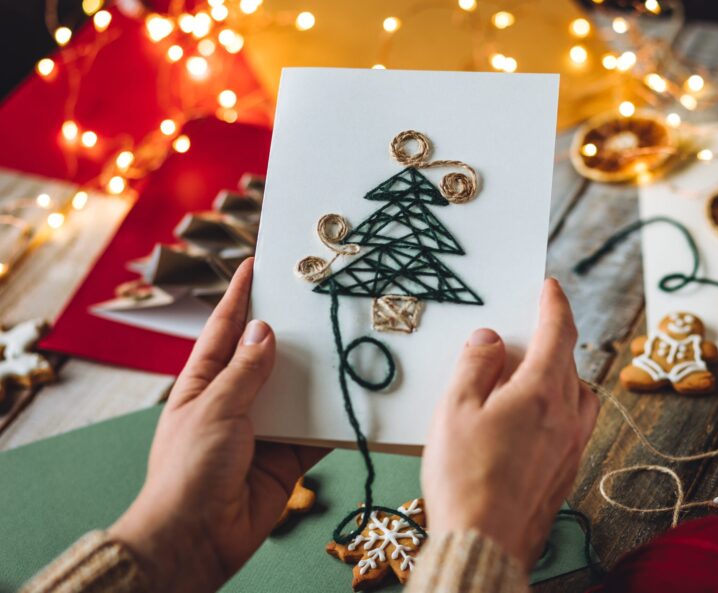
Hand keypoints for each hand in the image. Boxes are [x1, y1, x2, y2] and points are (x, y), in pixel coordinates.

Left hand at [110, 259, 327, 592]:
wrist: (198, 538)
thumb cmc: (189, 470)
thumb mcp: (214, 410)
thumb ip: (244, 372)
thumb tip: (266, 329)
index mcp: (205, 382)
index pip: (225, 328)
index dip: (239, 295)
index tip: (256, 264)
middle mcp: (236, 399)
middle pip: (269, 355)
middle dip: (293, 331)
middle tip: (321, 301)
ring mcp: (264, 427)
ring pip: (298, 391)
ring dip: (320, 375)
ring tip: (349, 342)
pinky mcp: (289, 456)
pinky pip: (317, 431)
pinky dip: (336, 419)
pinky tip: (359, 399)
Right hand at [421, 278, 598, 568]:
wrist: (485, 543)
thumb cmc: (465, 478)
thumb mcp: (455, 410)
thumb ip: (475, 365)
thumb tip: (490, 339)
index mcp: (541, 393)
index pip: (558, 332)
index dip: (554, 304)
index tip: (551, 287)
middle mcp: (566, 416)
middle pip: (569, 362)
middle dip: (551, 341)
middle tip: (522, 338)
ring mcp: (571, 447)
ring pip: (578, 395)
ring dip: (560, 378)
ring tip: (527, 381)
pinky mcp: (567, 472)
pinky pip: (573, 425)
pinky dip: (559, 409)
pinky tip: (531, 423)